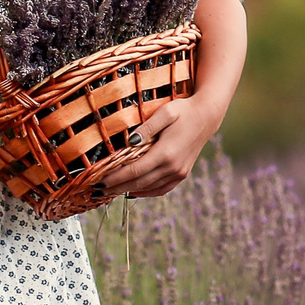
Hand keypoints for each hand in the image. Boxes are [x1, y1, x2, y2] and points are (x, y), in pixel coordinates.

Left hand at [100, 96, 216, 199]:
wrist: (206, 116)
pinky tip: (133, 192)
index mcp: (165, 153)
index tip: (99, 182)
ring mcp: (178, 173)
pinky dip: (146, 193)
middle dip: (116, 188)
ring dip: (128, 191)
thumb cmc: (183, 111)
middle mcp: (172, 167)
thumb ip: (146, 128)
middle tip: (98, 191)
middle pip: (138, 184)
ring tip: (110, 191)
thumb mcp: (164, 113)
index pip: (134, 171)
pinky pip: (161, 189)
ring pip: (148, 189)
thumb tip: (130, 142)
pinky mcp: (182, 174)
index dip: (115, 178)